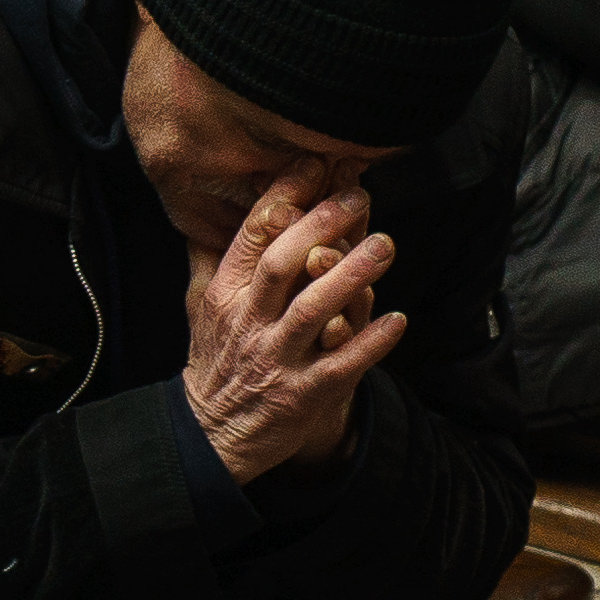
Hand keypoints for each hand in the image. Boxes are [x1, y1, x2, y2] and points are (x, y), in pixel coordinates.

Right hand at [179, 182, 403, 482]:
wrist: (213, 434)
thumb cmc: (217, 359)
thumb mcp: (202, 305)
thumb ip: (212, 256)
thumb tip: (211, 204)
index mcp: (225, 295)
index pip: (252, 237)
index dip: (283, 197)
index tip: (314, 166)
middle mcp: (250, 322)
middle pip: (282, 266)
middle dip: (319, 226)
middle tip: (356, 197)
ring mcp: (277, 358)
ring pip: (314, 311)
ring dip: (351, 276)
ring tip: (384, 245)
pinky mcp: (303, 393)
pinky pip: (341, 365)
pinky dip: (370, 343)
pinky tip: (397, 319)